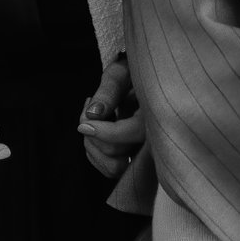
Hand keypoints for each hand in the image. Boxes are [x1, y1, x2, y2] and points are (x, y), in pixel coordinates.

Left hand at [77, 54, 143, 178]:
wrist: (144, 82)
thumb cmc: (132, 73)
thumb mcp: (121, 72)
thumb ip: (109, 90)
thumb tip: (93, 113)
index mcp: (156, 117)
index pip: (131, 134)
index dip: (103, 133)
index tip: (83, 122)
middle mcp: (155, 142)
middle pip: (117, 156)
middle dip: (93, 136)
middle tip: (88, 108)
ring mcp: (145, 155)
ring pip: (113, 168)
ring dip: (93, 147)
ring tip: (92, 120)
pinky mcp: (134, 160)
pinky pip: (110, 168)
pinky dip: (95, 152)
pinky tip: (97, 130)